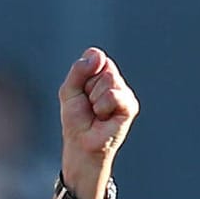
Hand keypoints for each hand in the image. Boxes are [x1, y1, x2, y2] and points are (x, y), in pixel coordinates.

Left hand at [57, 48, 137, 195]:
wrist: (81, 145)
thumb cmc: (76, 120)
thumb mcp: (69, 91)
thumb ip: (79, 70)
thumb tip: (97, 54)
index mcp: (101, 74)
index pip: (94, 58)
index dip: (82, 75)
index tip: (80, 91)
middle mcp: (115, 81)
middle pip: (102, 68)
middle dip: (88, 88)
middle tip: (88, 105)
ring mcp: (124, 92)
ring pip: (108, 81)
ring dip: (94, 99)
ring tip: (96, 113)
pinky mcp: (130, 105)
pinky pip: (114, 95)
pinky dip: (102, 107)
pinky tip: (103, 117)